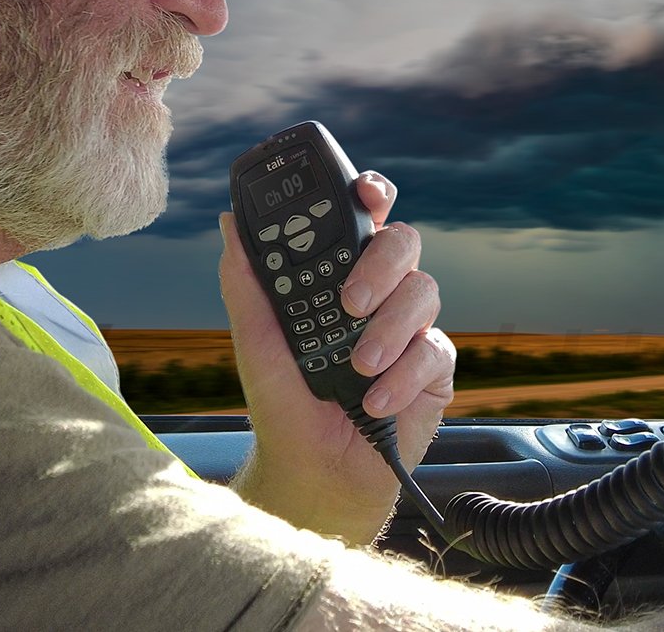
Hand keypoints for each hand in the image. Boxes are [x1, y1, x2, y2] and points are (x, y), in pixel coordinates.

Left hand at [218, 172, 455, 543]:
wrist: (312, 472)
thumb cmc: (284, 404)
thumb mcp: (255, 340)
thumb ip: (246, 281)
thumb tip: (228, 222)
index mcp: (340, 275)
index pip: (364, 218)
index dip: (371, 194)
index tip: (365, 192)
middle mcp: (380, 294)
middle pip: (404, 243)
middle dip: (381, 264)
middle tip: (351, 301)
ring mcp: (409, 329)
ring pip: (425, 291)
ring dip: (389, 328)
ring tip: (357, 366)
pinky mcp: (433, 371)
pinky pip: (435, 351)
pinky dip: (402, 376)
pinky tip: (374, 399)